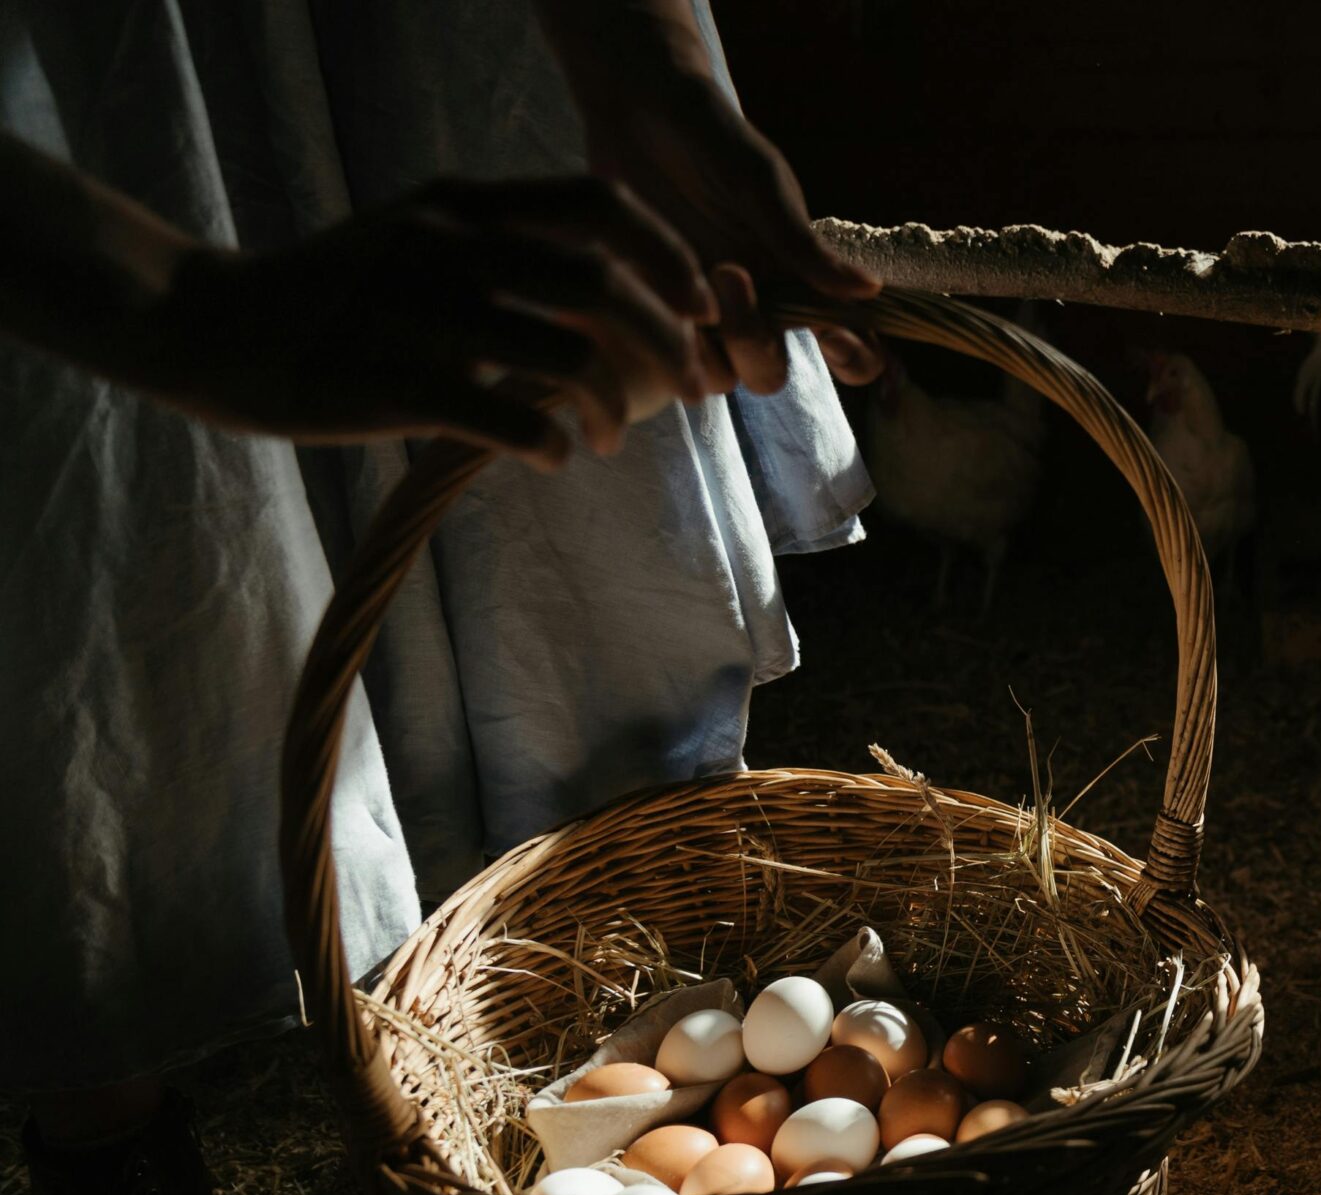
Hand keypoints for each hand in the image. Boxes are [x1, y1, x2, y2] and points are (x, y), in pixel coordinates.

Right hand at [143, 177, 718, 467]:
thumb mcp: (414, 234)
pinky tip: (555, 457)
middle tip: (687, 386)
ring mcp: (423, 314)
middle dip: (668, 341)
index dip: (668, 253)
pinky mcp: (398, 384)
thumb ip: (500, 244)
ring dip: (615, 407)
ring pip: (572, 359)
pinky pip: (514, 421)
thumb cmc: (332, 293)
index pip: (598, 204)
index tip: (701, 303)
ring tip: (612, 435)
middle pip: (603, 285)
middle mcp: (449, 246)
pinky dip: (555, 446)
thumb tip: (609, 280)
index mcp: (461, 205)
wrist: (213, 326)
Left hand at [570, 68, 884, 392]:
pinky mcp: (658, 308)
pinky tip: (656, 296)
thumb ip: (804, 243)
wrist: (633, 108)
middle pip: (774, 372)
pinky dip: (665, 345)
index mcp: (800, 279)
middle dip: (756, 342)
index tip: (831, 335)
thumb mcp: (760, 182)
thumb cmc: (709, 136)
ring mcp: (707, 312)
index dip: (853, 357)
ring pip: (724, 376)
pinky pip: (669, 359)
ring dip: (711, 347)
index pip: (851, 344)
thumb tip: (871, 290)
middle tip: (729, 274)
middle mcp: (759, 306)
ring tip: (690, 287)